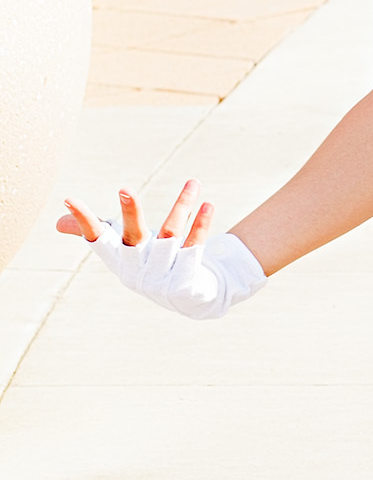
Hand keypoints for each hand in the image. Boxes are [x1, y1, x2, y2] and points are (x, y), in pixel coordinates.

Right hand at [59, 181, 266, 320]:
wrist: (189, 297)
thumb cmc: (150, 263)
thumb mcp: (123, 249)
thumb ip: (96, 233)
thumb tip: (58, 223)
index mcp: (119, 258)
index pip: (97, 238)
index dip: (84, 220)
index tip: (69, 199)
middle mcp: (137, 268)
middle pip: (133, 236)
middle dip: (129, 213)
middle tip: (125, 189)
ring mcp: (162, 276)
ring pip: (171, 234)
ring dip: (182, 206)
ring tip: (193, 183)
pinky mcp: (186, 279)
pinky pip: (194, 246)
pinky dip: (201, 225)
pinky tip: (207, 205)